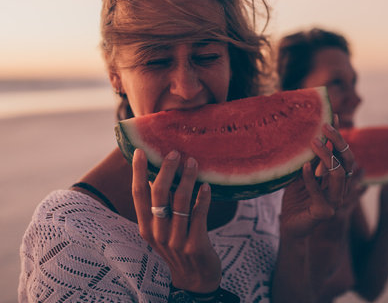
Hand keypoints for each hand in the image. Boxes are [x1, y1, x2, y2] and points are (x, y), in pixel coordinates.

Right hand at [132, 149, 220, 292]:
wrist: (195, 279)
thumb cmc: (179, 246)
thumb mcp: (162, 229)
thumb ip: (159, 207)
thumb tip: (159, 173)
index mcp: (146, 227)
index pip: (138, 195)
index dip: (138, 172)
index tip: (140, 151)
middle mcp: (157, 233)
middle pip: (158, 195)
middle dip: (166, 171)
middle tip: (174, 152)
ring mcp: (176, 240)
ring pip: (179, 203)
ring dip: (187, 179)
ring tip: (193, 162)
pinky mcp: (195, 244)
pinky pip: (198, 215)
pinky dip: (202, 198)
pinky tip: (206, 185)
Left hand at [280, 123, 363, 238]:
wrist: (290, 226)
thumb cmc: (296, 200)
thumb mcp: (302, 174)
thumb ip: (309, 160)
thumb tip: (309, 134)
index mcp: (336, 178)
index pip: (342, 153)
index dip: (338, 135)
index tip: (331, 116)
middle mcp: (339, 188)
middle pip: (346, 161)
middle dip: (337, 141)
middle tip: (324, 126)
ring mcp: (334, 201)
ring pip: (337, 174)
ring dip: (326, 156)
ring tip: (313, 142)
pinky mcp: (324, 212)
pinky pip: (319, 192)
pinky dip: (311, 178)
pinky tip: (304, 167)